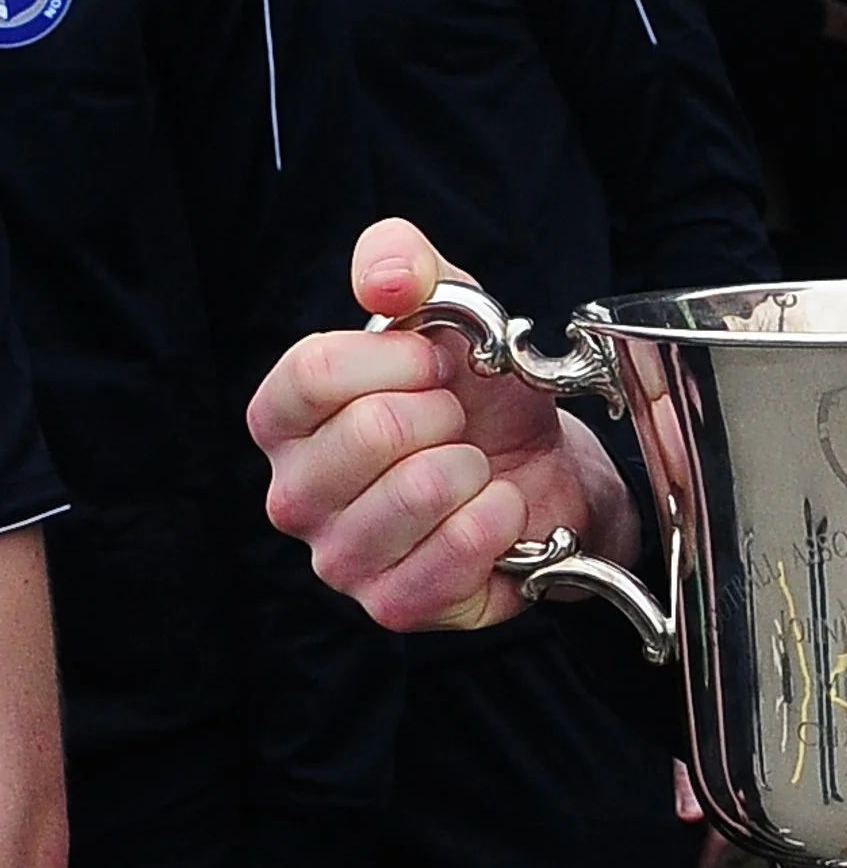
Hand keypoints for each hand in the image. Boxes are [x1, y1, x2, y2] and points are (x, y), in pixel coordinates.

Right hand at [248, 217, 635, 633]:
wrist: (541, 471)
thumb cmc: (478, 396)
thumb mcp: (448, 307)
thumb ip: (404, 263)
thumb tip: (385, 275)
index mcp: (285, 419)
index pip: (311, 373)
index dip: (397, 357)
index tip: (436, 361)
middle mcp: (295, 494)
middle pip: (371, 430)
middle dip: (446, 413)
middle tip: (459, 423)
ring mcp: (339, 558)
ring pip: (418, 490)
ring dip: (475, 466)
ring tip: (474, 467)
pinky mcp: (393, 604)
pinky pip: (455, 549)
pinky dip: (498, 517)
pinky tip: (496, 510)